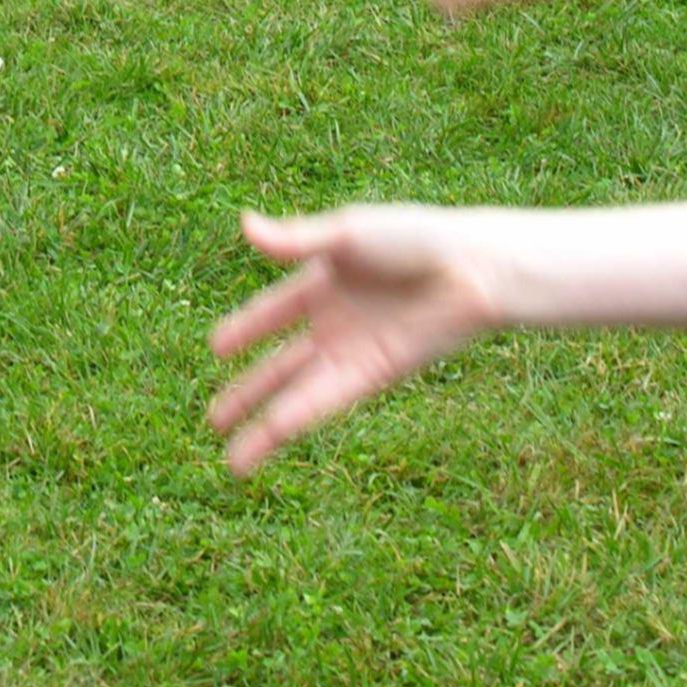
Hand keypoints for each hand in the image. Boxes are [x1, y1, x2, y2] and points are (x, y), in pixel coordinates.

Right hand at [209, 207, 503, 475]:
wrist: (472, 270)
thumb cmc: (416, 238)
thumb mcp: (347, 233)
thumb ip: (294, 239)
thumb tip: (244, 225)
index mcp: (326, 280)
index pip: (274, 311)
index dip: (246, 329)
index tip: (216, 348)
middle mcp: (336, 322)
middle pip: (281, 366)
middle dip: (247, 392)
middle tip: (214, 418)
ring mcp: (353, 353)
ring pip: (297, 396)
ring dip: (264, 428)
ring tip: (233, 461)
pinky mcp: (372, 375)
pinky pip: (324, 401)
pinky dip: (293, 419)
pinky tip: (267, 439)